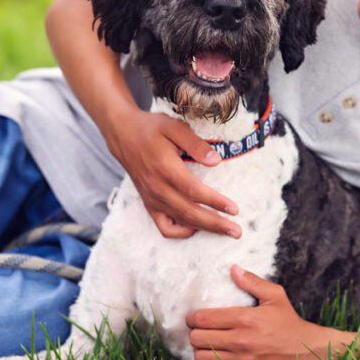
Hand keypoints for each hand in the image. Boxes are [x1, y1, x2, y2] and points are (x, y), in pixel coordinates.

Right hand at [107, 109, 241, 238]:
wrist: (123, 135)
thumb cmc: (151, 129)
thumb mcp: (174, 127)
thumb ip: (196, 144)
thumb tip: (216, 160)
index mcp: (166, 168)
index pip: (194, 191)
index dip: (215, 202)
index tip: (234, 209)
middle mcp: (158, 188)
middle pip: (190, 212)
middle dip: (215, 224)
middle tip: (236, 231)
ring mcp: (152, 199)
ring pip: (180, 221)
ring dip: (204, 229)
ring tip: (225, 231)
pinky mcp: (149, 204)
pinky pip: (164, 227)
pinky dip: (181, 232)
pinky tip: (197, 228)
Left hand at [186, 265, 337, 359]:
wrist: (306, 352)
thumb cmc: (289, 322)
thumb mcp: (275, 296)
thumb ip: (252, 282)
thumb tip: (233, 268)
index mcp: (245, 319)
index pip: (204, 318)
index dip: (192, 316)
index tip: (194, 316)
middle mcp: (240, 342)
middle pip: (198, 338)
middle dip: (194, 332)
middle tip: (199, 329)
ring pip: (202, 357)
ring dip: (198, 350)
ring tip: (204, 343)